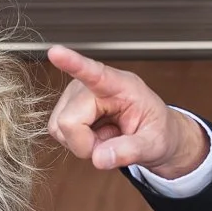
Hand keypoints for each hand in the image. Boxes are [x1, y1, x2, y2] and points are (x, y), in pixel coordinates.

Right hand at [46, 46, 209, 177]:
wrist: (153, 133)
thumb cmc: (156, 131)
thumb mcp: (154, 144)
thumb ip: (130, 151)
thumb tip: (99, 159)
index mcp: (121, 85)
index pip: (95, 73)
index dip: (73, 63)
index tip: (56, 52)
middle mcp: (92, 85)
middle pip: (69, 121)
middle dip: (86, 144)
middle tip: (112, 142)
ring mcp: (75, 95)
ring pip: (60, 129)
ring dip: (83, 143)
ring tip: (106, 136)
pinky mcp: (65, 107)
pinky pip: (58, 133)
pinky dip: (77, 142)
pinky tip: (95, 135)